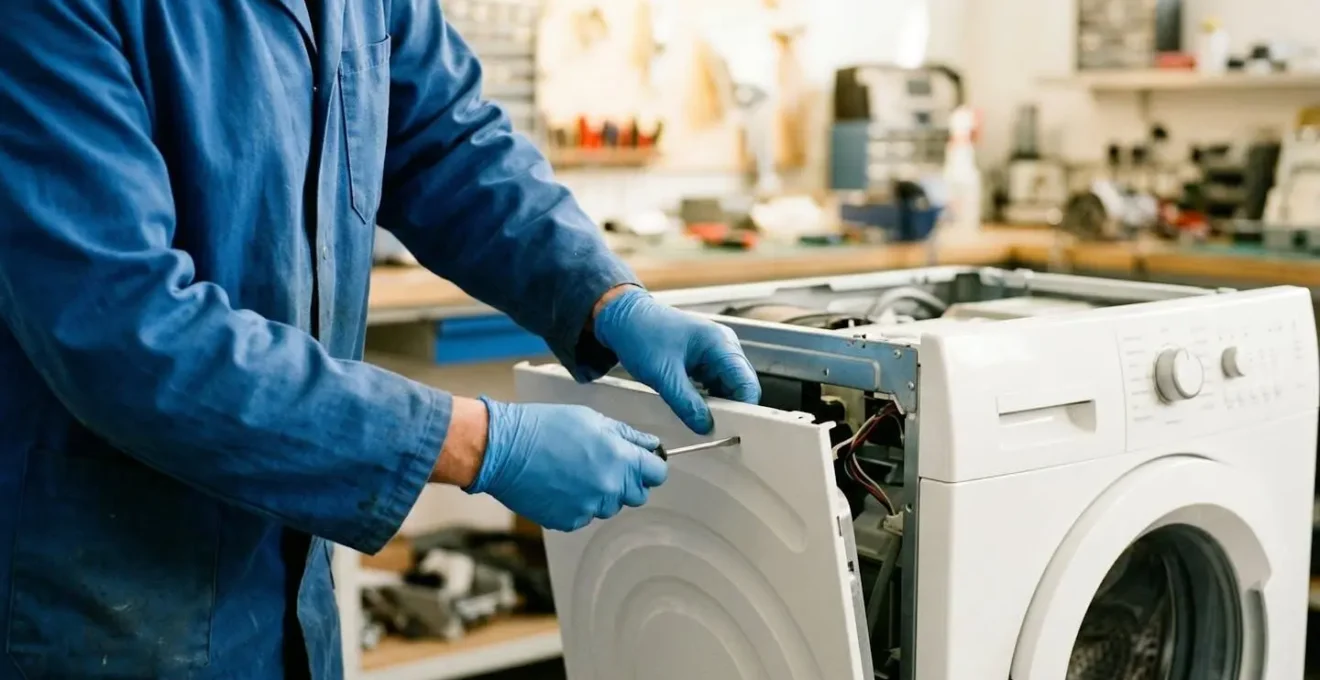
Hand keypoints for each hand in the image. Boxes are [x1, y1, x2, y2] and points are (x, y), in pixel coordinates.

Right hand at [464, 397, 667, 531]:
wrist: (503, 449)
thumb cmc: (543, 427)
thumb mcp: (591, 419)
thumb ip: (626, 436)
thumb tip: (649, 445)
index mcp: (620, 458)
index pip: (657, 473)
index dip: (650, 466)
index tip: (642, 462)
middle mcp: (609, 487)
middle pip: (637, 495)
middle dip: (628, 481)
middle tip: (604, 464)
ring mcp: (590, 508)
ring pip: (610, 506)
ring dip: (601, 493)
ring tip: (574, 472)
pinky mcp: (569, 521)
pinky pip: (585, 516)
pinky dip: (578, 504)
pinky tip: (560, 485)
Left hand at [593, 287, 759, 433]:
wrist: (623, 318)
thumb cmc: (641, 336)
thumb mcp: (663, 376)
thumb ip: (686, 404)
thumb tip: (706, 427)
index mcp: (720, 343)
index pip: (747, 383)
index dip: (744, 408)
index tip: (733, 431)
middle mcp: (724, 345)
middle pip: (742, 385)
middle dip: (732, 408)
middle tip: (716, 430)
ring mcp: (716, 350)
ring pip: (729, 386)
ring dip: (719, 404)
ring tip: (703, 420)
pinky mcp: (704, 358)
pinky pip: (716, 382)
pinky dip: (709, 397)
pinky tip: (695, 408)